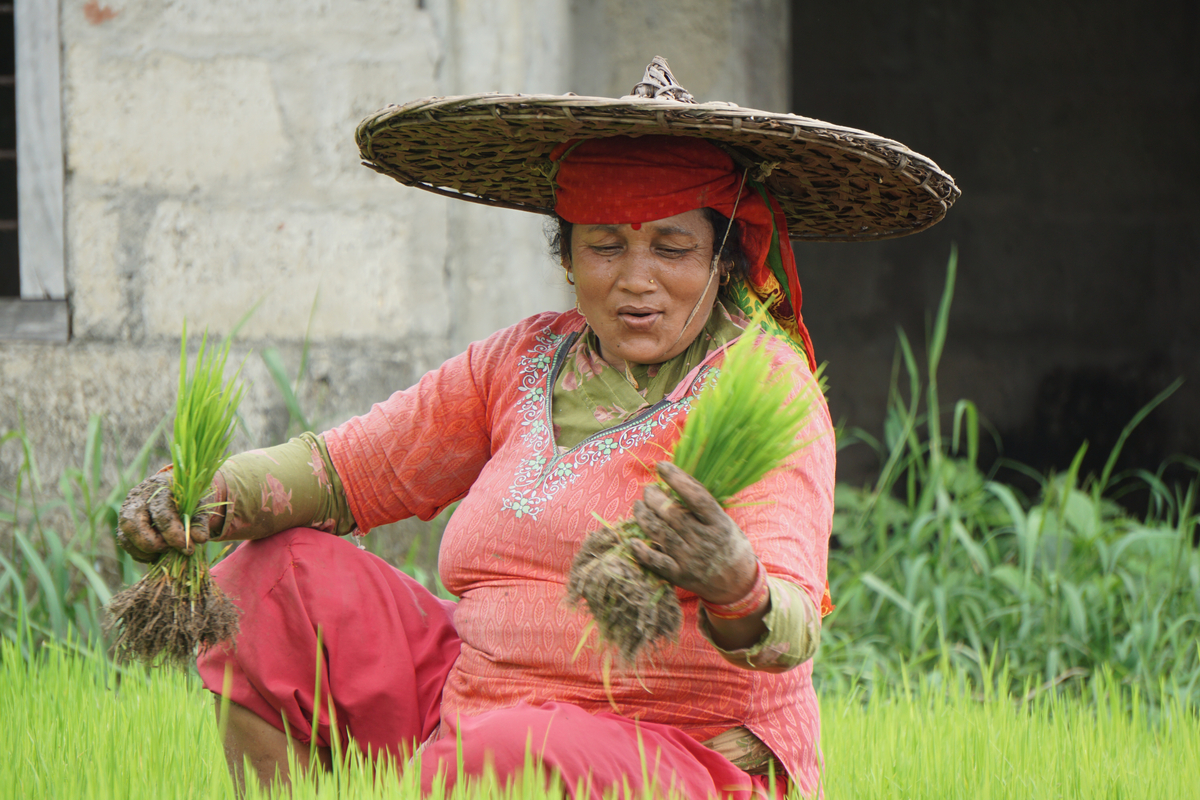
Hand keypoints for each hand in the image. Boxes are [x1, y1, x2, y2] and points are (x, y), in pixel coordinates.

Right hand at [116, 471, 223, 561]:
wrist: (177, 487)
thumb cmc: (189, 496)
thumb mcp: (199, 504)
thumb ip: (199, 521)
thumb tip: (200, 539)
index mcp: (160, 488)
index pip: (161, 513)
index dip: (173, 534)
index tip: (187, 548)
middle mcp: (138, 498)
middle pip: (132, 523)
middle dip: (151, 543)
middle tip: (169, 550)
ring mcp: (127, 510)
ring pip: (124, 535)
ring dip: (143, 551)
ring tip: (163, 554)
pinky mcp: (124, 522)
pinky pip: (125, 542)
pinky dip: (139, 553)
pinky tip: (156, 555)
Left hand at [629, 462, 758, 604]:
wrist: (736, 583)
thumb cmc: (727, 544)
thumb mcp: (725, 521)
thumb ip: (702, 505)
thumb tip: (675, 479)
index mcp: (719, 523)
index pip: (697, 497)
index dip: (677, 479)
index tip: (662, 466)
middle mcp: (705, 540)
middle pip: (673, 514)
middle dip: (655, 497)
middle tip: (648, 490)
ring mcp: (691, 559)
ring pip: (660, 533)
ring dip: (644, 517)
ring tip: (638, 505)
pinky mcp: (680, 575)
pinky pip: (656, 562)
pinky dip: (642, 551)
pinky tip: (632, 540)